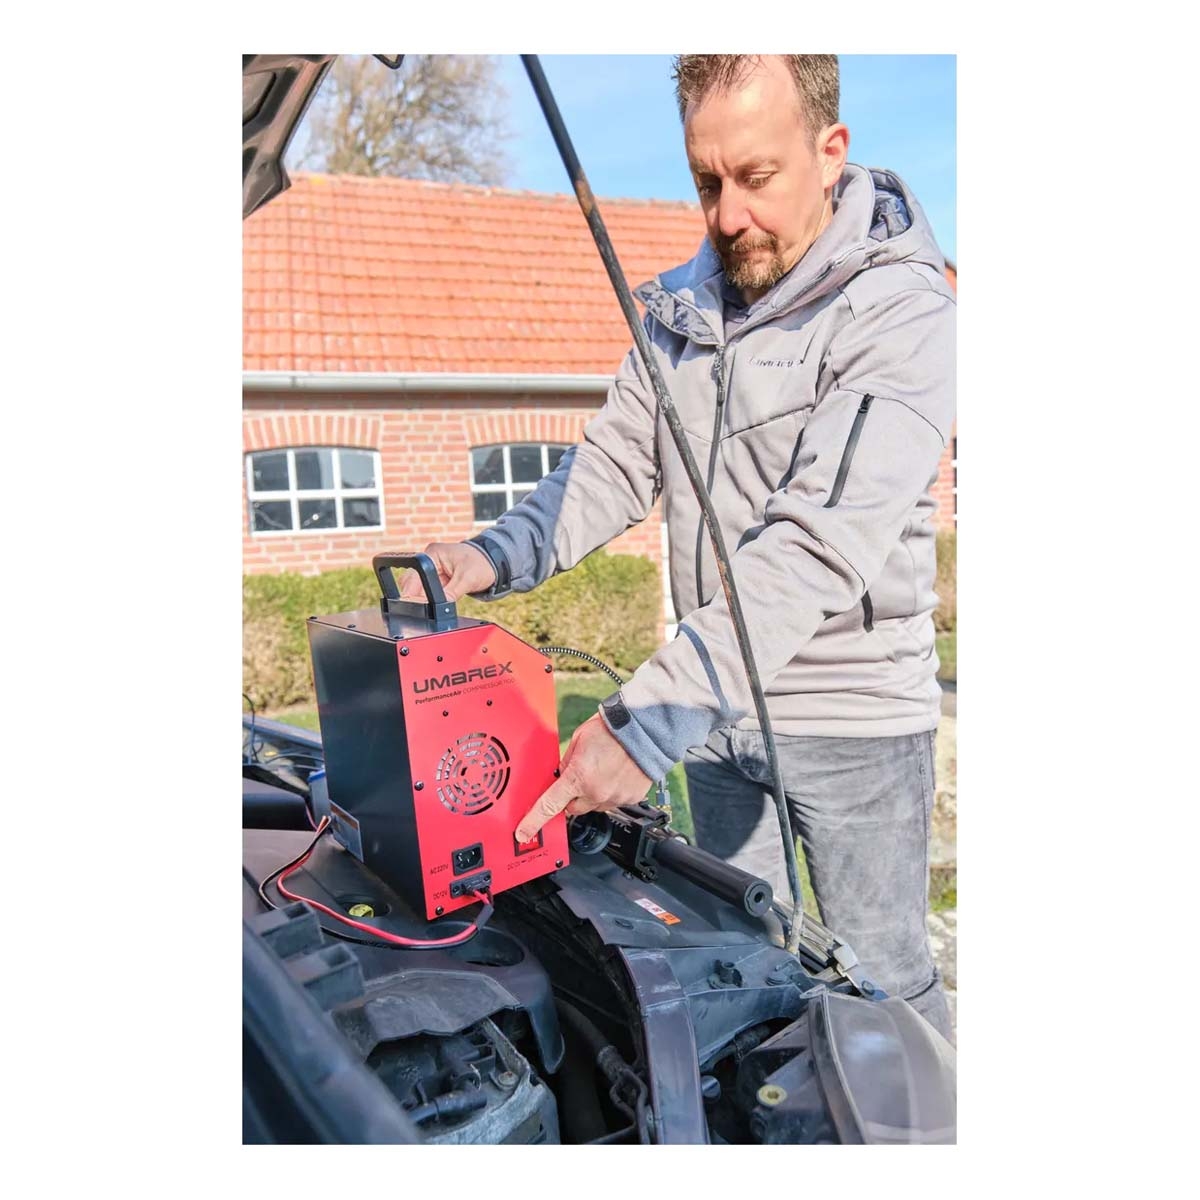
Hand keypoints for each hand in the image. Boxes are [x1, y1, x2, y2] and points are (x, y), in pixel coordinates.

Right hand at [399, 542, 496, 601]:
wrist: (495, 562)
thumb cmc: (483, 563)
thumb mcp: (468, 579)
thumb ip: (451, 593)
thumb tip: (439, 607)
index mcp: (434, 553)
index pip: (415, 573)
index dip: (413, 590)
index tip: (414, 603)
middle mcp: (430, 559)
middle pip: (412, 581)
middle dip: (417, 596)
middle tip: (426, 607)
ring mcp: (433, 569)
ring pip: (419, 588)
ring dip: (425, 598)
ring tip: (438, 602)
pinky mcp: (438, 578)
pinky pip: (428, 591)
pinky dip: (431, 598)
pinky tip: (439, 602)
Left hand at [515, 713, 653, 842]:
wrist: (644, 728)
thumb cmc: (612, 729)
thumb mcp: (578, 741)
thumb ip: (566, 763)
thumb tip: (560, 776)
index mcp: (578, 777)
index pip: (549, 806)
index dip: (533, 822)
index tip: (523, 833)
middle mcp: (596, 793)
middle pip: (572, 808)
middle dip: (571, 797)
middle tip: (579, 777)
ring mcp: (615, 798)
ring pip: (595, 805)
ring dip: (593, 793)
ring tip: (603, 770)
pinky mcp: (631, 799)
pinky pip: (614, 801)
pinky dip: (612, 791)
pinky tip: (616, 773)